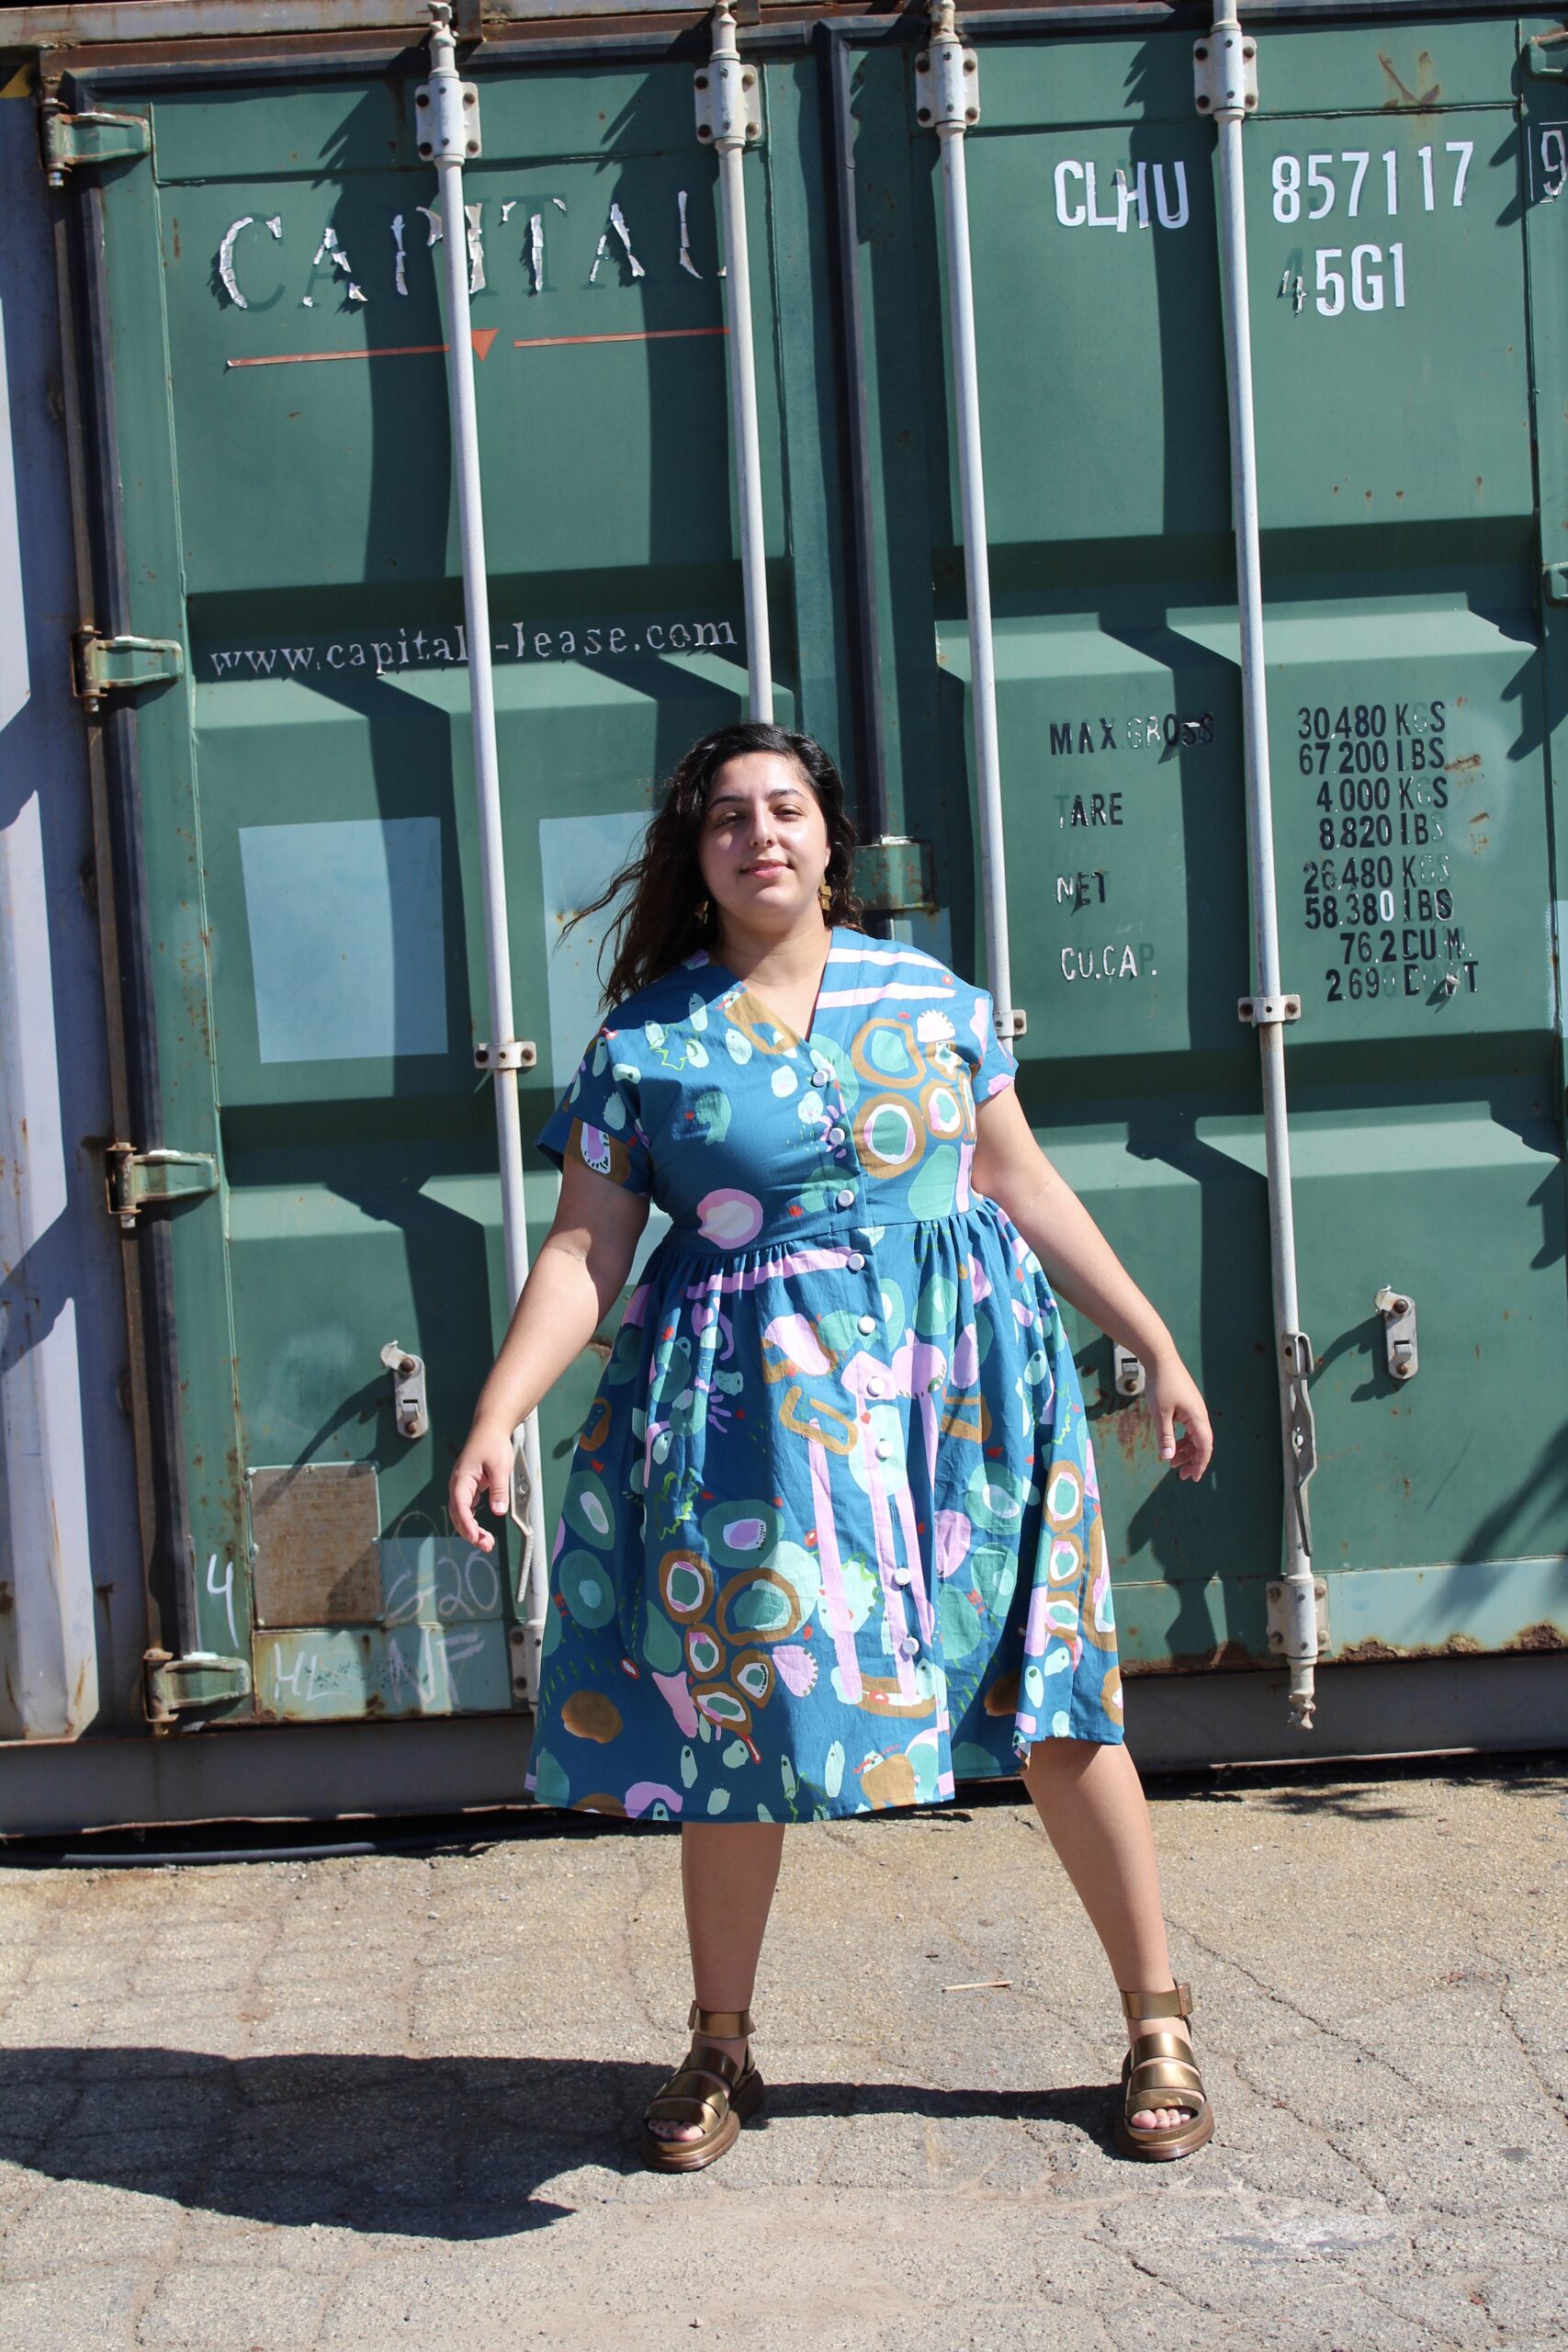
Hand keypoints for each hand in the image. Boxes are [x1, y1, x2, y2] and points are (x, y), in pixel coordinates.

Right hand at [449, 1420, 513, 1551]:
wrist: (489, 1428)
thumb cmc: (492, 1443)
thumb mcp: (499, 1467)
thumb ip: (498, 1490)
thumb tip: (498, 1511)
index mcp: (462, 1478)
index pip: (461, 1507)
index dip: (467, 1525)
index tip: (475, 1538)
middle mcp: (458, 1484)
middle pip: (458, 1515)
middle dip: (469, 1532)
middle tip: (486, 1545)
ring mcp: (462, 1486)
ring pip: (461, 1513)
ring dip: (471, 1529)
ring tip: (486, 1541)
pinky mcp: (468, 1487)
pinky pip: (466, 1508)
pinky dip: (472, 1520)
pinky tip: (480, 1529)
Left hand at [1142, 1354, 1212, 1481]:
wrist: (1161, 1359)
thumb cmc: (1161, 1385)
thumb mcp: (1160, 1414)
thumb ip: (1165, 1436)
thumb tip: (1168, 1458)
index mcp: (1197, 1418)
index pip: (1205, 1446)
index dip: (1200, 1463)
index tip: (1193, 1477)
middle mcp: (1200, 1414)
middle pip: (1201, 1443)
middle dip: (1192, 1460)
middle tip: (1180, 1474)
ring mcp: (1194, 1409)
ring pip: (1194, 1436)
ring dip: (1185, 1450)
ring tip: (1171, 1461)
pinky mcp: (1187, 1405)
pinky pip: (1189, 1427)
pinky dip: (1182, 1438)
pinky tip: (1171, 1444)